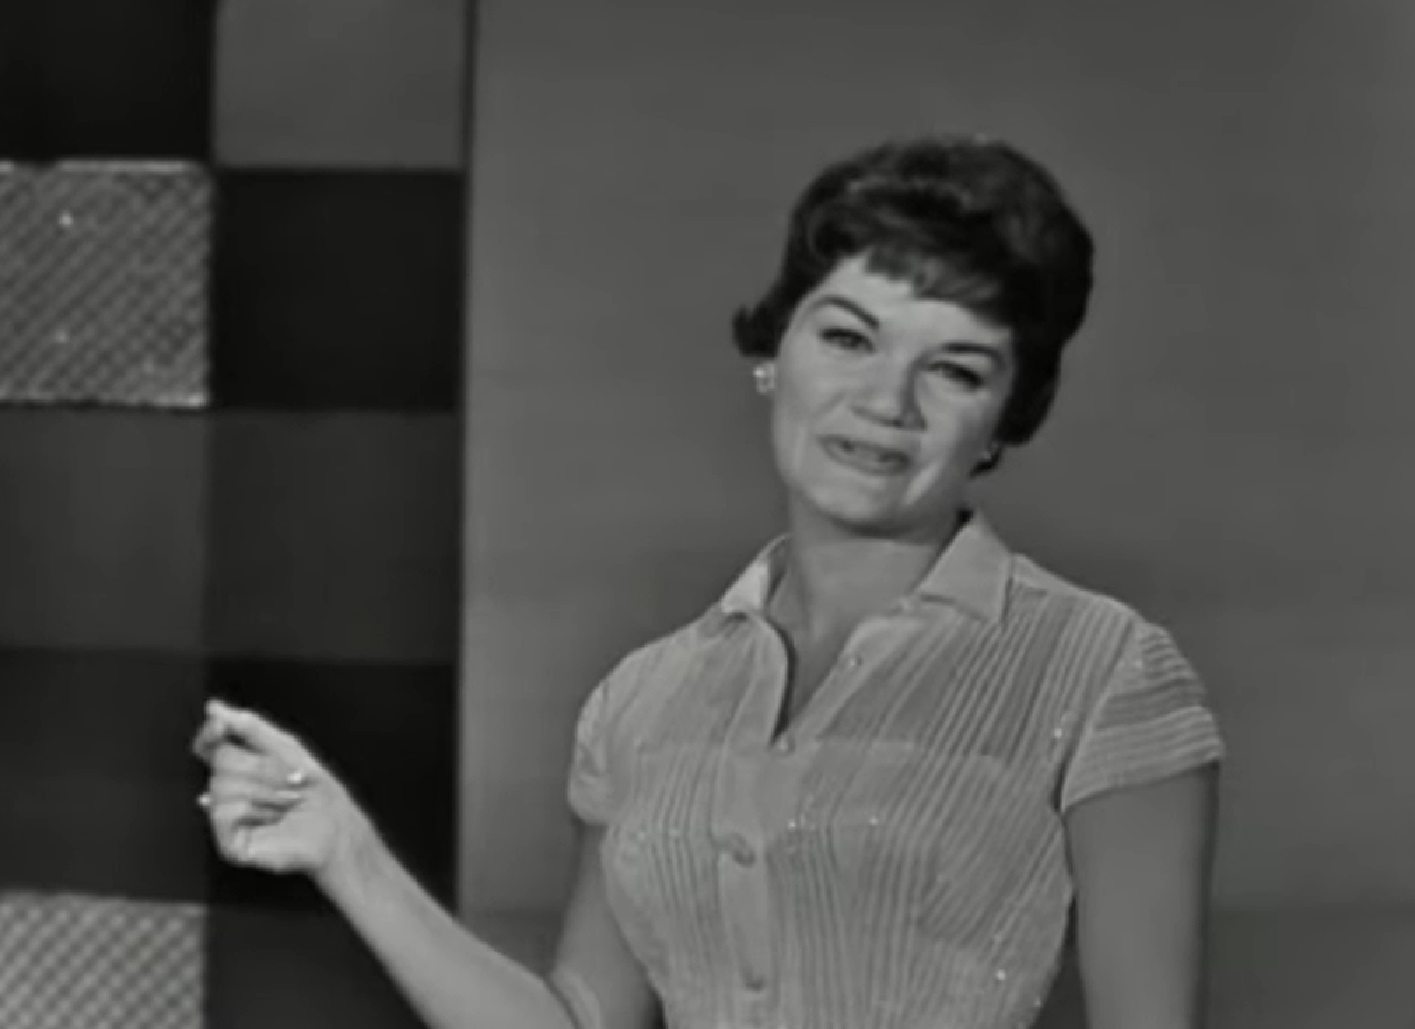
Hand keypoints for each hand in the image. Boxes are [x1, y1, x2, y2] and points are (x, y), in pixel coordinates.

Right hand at [191, 699, 374, 886]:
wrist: (335, 827)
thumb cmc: (316, 790)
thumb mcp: (286, 748)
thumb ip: (250, 727)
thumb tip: (214, 707)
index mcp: (239, 766)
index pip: (209, 743)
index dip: (211, 732)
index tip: (220, 726)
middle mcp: (227, 789)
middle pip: (221, 760)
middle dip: (262, 767)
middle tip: (289, 781)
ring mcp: (226, 817)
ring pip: (222, 785)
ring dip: (264, 790)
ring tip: (285, 802)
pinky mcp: (228, 841)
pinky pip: (223, 811)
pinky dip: (253, 810)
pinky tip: (270, 819)